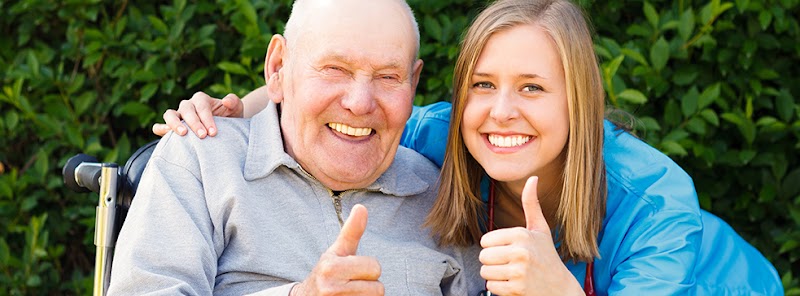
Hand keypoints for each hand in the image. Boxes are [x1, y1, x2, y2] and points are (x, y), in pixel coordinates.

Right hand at [152, 92, 243, 137]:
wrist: (225, 129)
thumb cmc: (230, 118)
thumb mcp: (236, 109)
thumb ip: (233, 102)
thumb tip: (225, 100)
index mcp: (202, 99)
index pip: (202, 107)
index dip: (207, 119)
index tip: (213, 133)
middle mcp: (188, 105)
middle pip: (186, 109)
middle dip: (194, 123)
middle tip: (203, 136)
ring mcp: (178, 115)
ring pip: (170, 114)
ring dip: (174, 124)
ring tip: (183, 134)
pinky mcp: (172, 127)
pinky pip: (160, 126)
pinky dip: (160, 129)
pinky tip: (165, 135)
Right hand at [291, 205, 383, 295]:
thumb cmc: (326, 273)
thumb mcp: (336, 252)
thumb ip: (351, 231)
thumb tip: (361, 207)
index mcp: (332, 266)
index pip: (375, 267)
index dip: (367, 269)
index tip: (351, 271)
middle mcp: (331, 287)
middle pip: (378, 288)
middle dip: (369, 285)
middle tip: (352, 284)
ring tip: (351, 294)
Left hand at [479, 177, 581, 295]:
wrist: (560, 288)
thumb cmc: (547, 256)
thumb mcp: (540, 229)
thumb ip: (531, 203)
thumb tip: (533, 177)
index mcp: (521, 234)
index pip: (485, 241)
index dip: (493, 247)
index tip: (509, 250)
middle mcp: (520, 252)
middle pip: (483, 257)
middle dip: (492, 262)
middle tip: (510, 264)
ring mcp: (519, 272)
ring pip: (485, 273)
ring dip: (495, 276)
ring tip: (512, 274)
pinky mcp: (516, 289)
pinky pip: (491, 288)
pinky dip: (499, 289)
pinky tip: (514, 284)